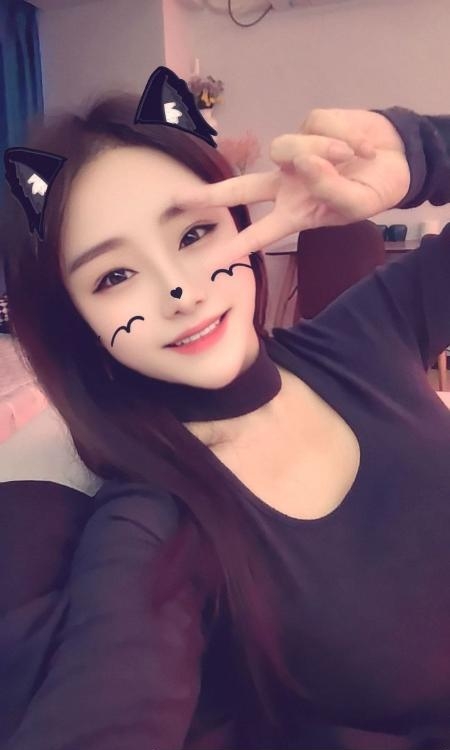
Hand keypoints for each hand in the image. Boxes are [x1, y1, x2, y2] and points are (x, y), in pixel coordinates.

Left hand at [176, 109, 410, 265]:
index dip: (237, 246)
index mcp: (295, 212)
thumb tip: (304, 162)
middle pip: (241, 188)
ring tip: (352, 157)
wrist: (398, 158)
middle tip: (176, 200)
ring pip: (286, 148)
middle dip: (210, 194)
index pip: (261, 233)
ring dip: (323, 150)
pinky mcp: (309, 124)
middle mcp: (287, 184)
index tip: (209, 262)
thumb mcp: (357, 205)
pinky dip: (344, 136)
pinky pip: (316, 126)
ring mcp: (295, 153)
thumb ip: (329, 190)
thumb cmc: (374, 190)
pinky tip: (360, 146)